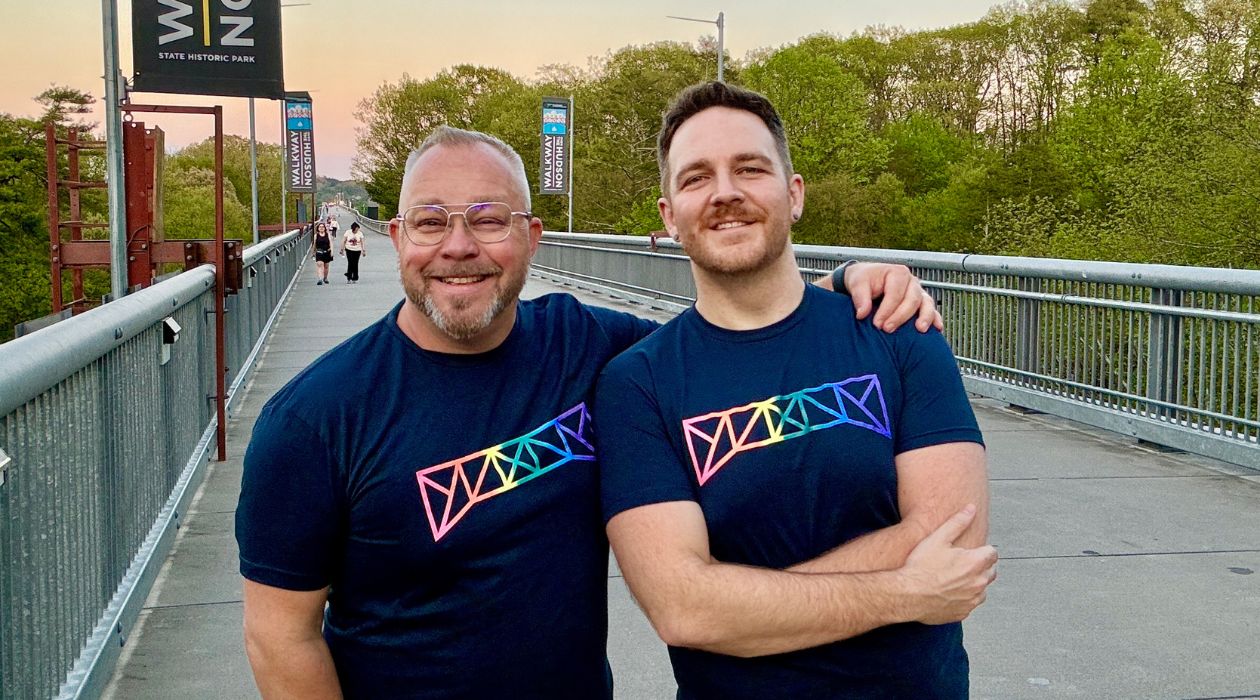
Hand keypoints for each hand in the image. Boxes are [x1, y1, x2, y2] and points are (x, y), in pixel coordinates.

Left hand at [844, 263, 942, 332]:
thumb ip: (860, 298)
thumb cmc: (863, 279)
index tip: (877, 324)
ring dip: (925, 316)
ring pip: (926, 303)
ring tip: (920, 329)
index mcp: (897, 273)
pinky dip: (935, 318)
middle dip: (900, 316)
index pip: (895, 293)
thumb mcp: (857, 284)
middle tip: (887, 329)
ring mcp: (918, 291)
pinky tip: (937, 328)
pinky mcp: (921, 302)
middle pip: (912, 299)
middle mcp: (911, 281)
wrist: (867, 280)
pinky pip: (931, 309)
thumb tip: (862, 313)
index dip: (887, 310)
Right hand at [898, 505, 996, 624]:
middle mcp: (978, 583)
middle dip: (981, 566)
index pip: (993, 553)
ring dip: (974, 583)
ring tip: (953, 578)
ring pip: (982, 589)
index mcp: (975, 563)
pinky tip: (947, 592)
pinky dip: (963, 598)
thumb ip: (957, 522)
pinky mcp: (963, 613)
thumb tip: (971, 509)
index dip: (983, 550)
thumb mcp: (937, 538)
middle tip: (961, 563)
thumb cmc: (920, 567)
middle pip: (991, 572)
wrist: (907, 594)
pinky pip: (970, 604)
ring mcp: (972, 600)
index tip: (972, 550)